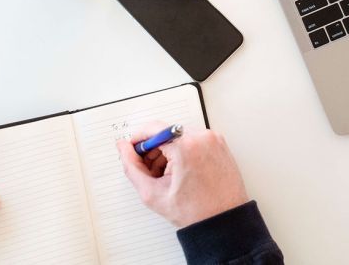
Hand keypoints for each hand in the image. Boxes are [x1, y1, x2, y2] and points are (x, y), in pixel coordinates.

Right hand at [117, 123, 248, 227]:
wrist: (224, 220)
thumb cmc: (196, 212)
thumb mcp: (153, 193)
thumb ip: (132, 167)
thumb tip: (123, 148)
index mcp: (186, 146)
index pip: (153, 129)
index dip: (138, 141)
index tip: (132, 150)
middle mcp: (202, 137)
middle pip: (166, 133)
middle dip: (153, 150)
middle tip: (149, 172)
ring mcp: (213, 139)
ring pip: (179, 136)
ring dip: (167, 152)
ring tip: (166, 176)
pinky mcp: (220, 144)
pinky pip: (193, 140)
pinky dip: (183, 152)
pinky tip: (180, 172)